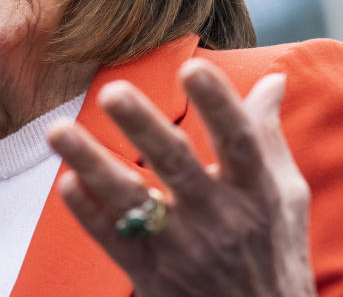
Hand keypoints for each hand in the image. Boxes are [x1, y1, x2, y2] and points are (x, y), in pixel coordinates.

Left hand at [46, 58, 315, 296]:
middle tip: (112, 92)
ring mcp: (182, 248)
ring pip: (131, 201)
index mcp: (256, 192)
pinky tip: (65, 184)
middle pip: (177, 165)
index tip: (194, 67)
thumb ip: (267, 137)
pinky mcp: (151, 275)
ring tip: (58, 130)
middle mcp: (219, 218)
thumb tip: (271, 80)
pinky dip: (88, 214)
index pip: (239, 142)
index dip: (219, 104)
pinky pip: (113, 241)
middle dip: (144, 126)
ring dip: (92, 164)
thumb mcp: (285, 197)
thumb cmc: (273, 254)